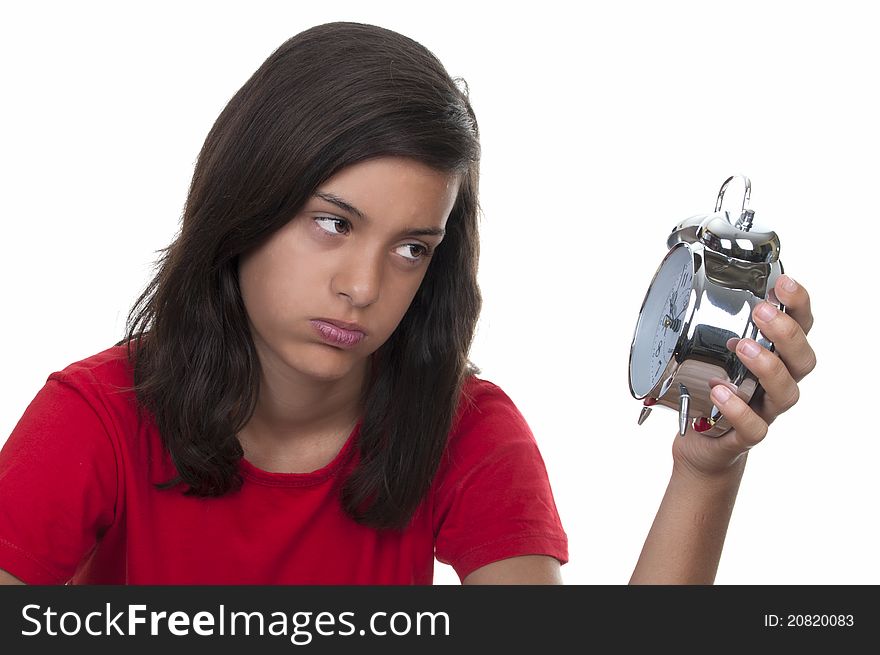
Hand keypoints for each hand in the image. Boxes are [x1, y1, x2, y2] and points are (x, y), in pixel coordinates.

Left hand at [672, 274, 815, 477]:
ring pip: (786, 392)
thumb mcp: (712, 354)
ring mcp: (765, 410)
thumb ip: (710, 326)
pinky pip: (754, 427)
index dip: (798, 306)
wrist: (703, 442)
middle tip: (761, 312)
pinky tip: (720, 391)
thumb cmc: (710, 390)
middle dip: (786, 333)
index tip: (784, 283)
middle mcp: (777, 384)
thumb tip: (687, 286)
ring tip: (741, 347)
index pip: (800, 328)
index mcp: (775, 357)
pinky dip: (738, 409)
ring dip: (766, 366)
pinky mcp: (745, 435)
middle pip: (802, 360)